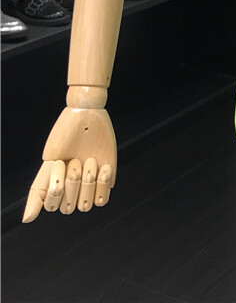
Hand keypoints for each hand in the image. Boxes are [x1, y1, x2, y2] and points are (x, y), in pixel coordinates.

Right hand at [23, 106, 116, 222]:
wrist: (88, 117)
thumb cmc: (65, 136)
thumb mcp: (48, 163)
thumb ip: (37, 192)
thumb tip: (27, 220)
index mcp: (54, 187)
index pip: (53, 207)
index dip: (56, 188)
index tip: (59, 163)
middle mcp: (71, 189)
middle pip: (69, 208)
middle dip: (72, 182)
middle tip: (76, 159)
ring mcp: (89, 186)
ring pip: (85, 206)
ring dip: (88, 183)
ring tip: (89, 160)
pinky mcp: (105, 180)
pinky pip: (103, 199)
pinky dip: (103, 184)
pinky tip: (104, 167)